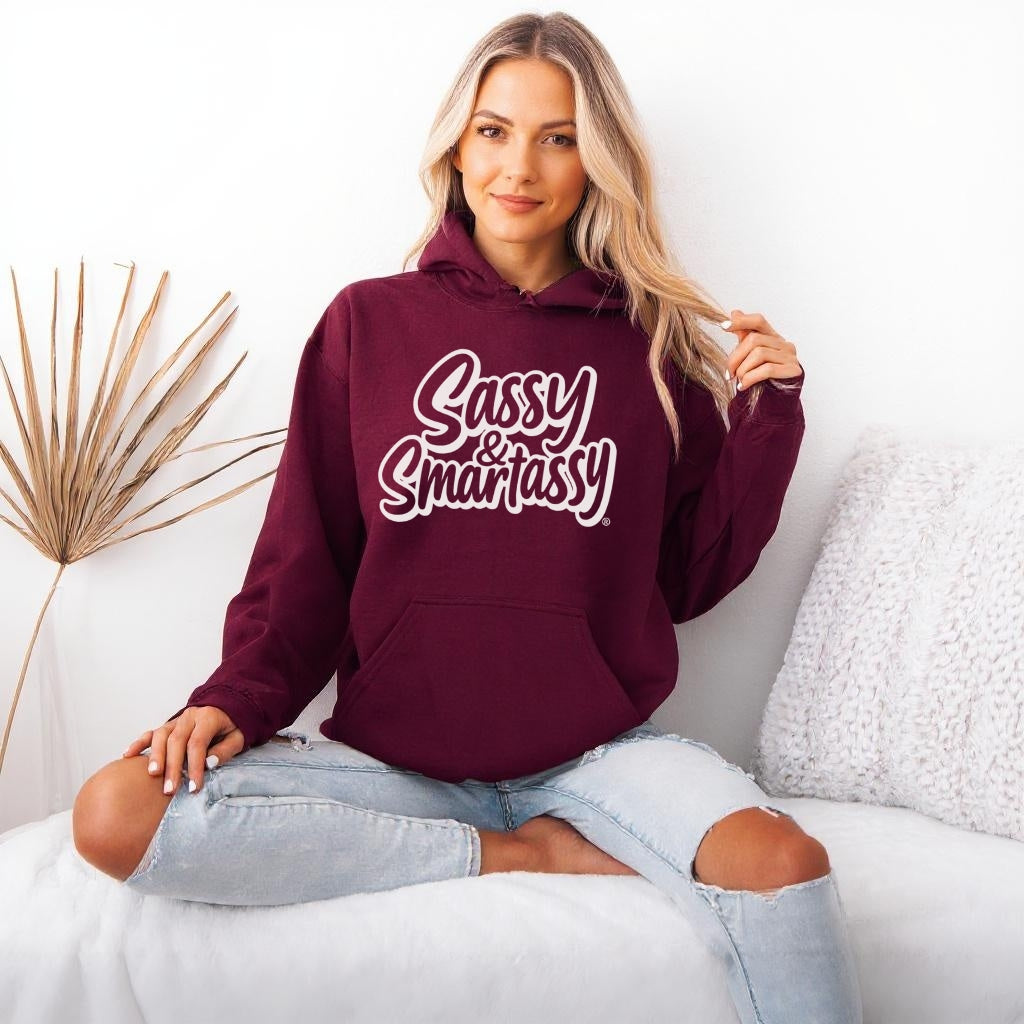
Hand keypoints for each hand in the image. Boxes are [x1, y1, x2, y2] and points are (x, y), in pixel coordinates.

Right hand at [122, 706, 243, 796]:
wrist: (226, 708)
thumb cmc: (231, 727)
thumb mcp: (238, 737)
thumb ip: (225, 750)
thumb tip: (209, 763)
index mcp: (208, 718)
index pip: (197, 743)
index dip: (195, 766)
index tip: (194, 787)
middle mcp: (189, 717)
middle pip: (176, 741)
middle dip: (172, 766)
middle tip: (169, 789)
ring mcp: (176, 720)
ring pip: (160, 736)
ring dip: (155, 756)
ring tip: (153, 775)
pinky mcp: (167, 726)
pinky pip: (150, 733)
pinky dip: (139, 743)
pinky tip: (128, 755)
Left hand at [721, 310, 802, 389]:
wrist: (776, 401)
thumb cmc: (762, 377)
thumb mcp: (749, 355)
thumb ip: (743, 336)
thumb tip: (734, 312)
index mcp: (772, 336)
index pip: (758, 321)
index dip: (741, 321)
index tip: (723, 326)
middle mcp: (783, 343)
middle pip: (754, 340)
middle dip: (735, 357)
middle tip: (729, 373)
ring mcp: (790, 355)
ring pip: (759, 354)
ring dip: (743, 370)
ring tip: (738, 381)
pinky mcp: (793, 370)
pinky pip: (767, 369)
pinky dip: (750, 378)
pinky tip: (743, 386)